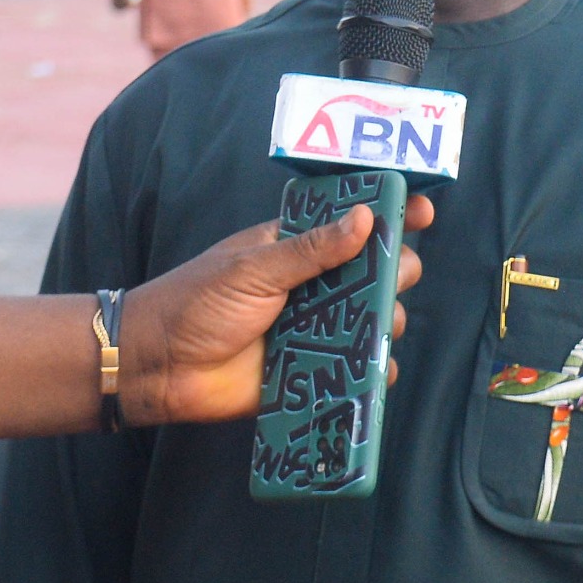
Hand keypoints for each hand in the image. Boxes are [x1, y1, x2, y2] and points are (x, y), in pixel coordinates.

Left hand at [117, 194, 433, 425]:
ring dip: (385, 322)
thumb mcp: (253, 266)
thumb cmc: (195, 301)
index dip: (390, 214)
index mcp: (297, 247)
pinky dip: (372, 371)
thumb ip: (310, 248)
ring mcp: (315, 329)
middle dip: (396, 271)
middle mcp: (314, 285)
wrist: (159, 367)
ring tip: (376, 326)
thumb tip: (364, 218)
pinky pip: (357, 370)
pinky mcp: (311, 371)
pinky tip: (374, 370)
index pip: (353, 222)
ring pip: (375, 321)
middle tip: (391, 277)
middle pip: (377, 273)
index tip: (422, 210)